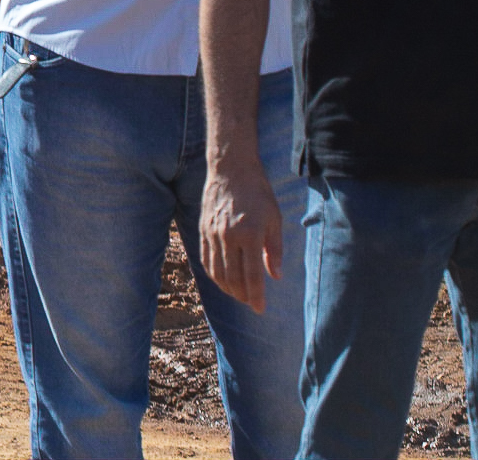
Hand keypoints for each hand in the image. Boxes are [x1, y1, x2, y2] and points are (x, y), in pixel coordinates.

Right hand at [200, 158, 283, 312]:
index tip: (260, 309)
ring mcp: (212, 233)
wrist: (230, 169)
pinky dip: (213, 273)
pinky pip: (205, 258)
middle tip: (251, 303)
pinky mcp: (202, 229)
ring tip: (238, 294)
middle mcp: (228, 237)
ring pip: (216, 271)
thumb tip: (275, 276)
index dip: (256, 295)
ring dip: (227, 287)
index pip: (251, 275)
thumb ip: (275, 250)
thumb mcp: (275, 220)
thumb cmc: (258, 193)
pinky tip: (222, 279)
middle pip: (232, 277)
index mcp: (249, 235)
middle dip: (242, 295)